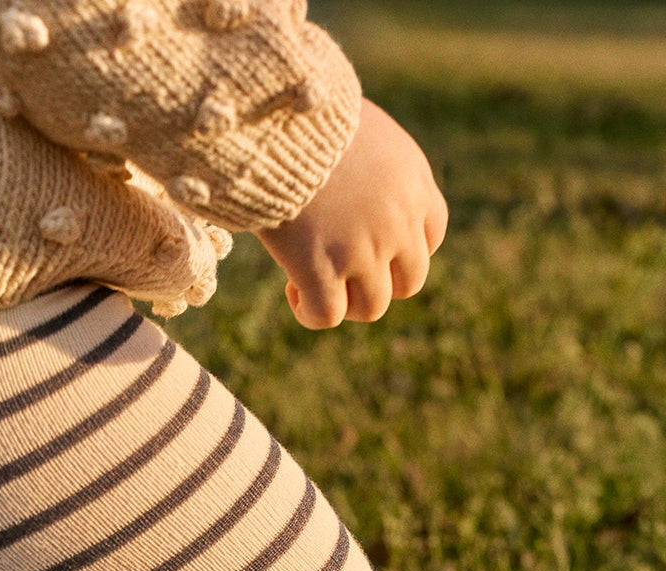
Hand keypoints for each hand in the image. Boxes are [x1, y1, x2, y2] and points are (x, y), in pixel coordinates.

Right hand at [256, 99, 447, 329]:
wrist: (278, 122)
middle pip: (409, 281)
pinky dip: (310, 311)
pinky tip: (293, 289)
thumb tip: (350, 180)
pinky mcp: (321, 271)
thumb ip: (372, 162)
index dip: (401, 250)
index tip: (368, 244)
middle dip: (378, 282)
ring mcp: (362, 252)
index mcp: (413, 184)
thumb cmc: (308, 114)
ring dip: (346, 302)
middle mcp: (397, 223)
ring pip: (372, 306)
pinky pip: (327, 316)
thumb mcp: (360, 127)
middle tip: (341, 269)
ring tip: (312, 280)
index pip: (431, 236)